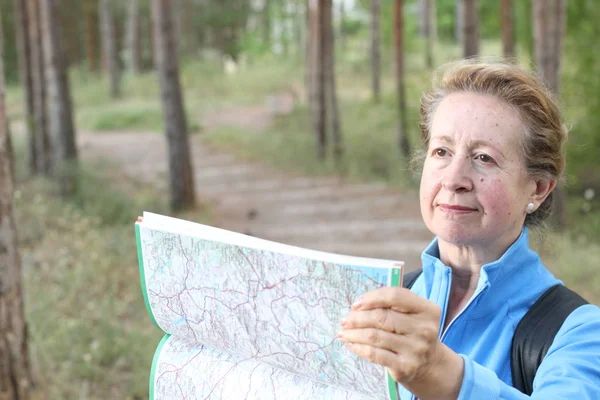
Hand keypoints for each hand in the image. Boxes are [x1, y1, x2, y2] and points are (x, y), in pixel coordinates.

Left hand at [337, 287, 462, 398]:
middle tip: (345, 320)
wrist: (430, 364)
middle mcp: (424, 329)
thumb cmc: (413, 332)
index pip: (395, 296)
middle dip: (357, 317)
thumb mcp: (412, 314)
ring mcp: (415, 349)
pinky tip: (351, 344)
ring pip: (374, 336)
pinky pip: (374, 354)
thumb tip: (358, 305)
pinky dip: (359, 347)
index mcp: (428, 310)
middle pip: (381, 317)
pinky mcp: (405, 366)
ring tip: (343, 332)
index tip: (356, 304)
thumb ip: (391, 304)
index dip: (372, 297)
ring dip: (353, 333)